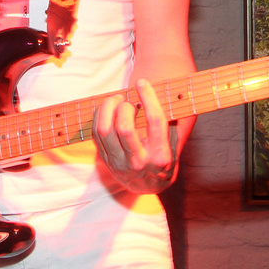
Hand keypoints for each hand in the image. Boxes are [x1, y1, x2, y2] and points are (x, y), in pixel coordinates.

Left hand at [94, 79, 177, 193]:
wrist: (148, 186)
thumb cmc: (162, 157)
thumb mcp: (172, 142)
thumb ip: (170, 120)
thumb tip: (165, 93)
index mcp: (160, 155)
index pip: (155, 121)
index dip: (148, 97)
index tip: (142, 82)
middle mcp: (139, 161)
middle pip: (124, 127)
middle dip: (125, 107)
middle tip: (128, 101)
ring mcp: (119, 163)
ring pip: (104, 129)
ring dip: (108, 108)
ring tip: (116, 101)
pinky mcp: (105, 160)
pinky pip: (95, 133)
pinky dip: (99, 116)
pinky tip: (107, 110)